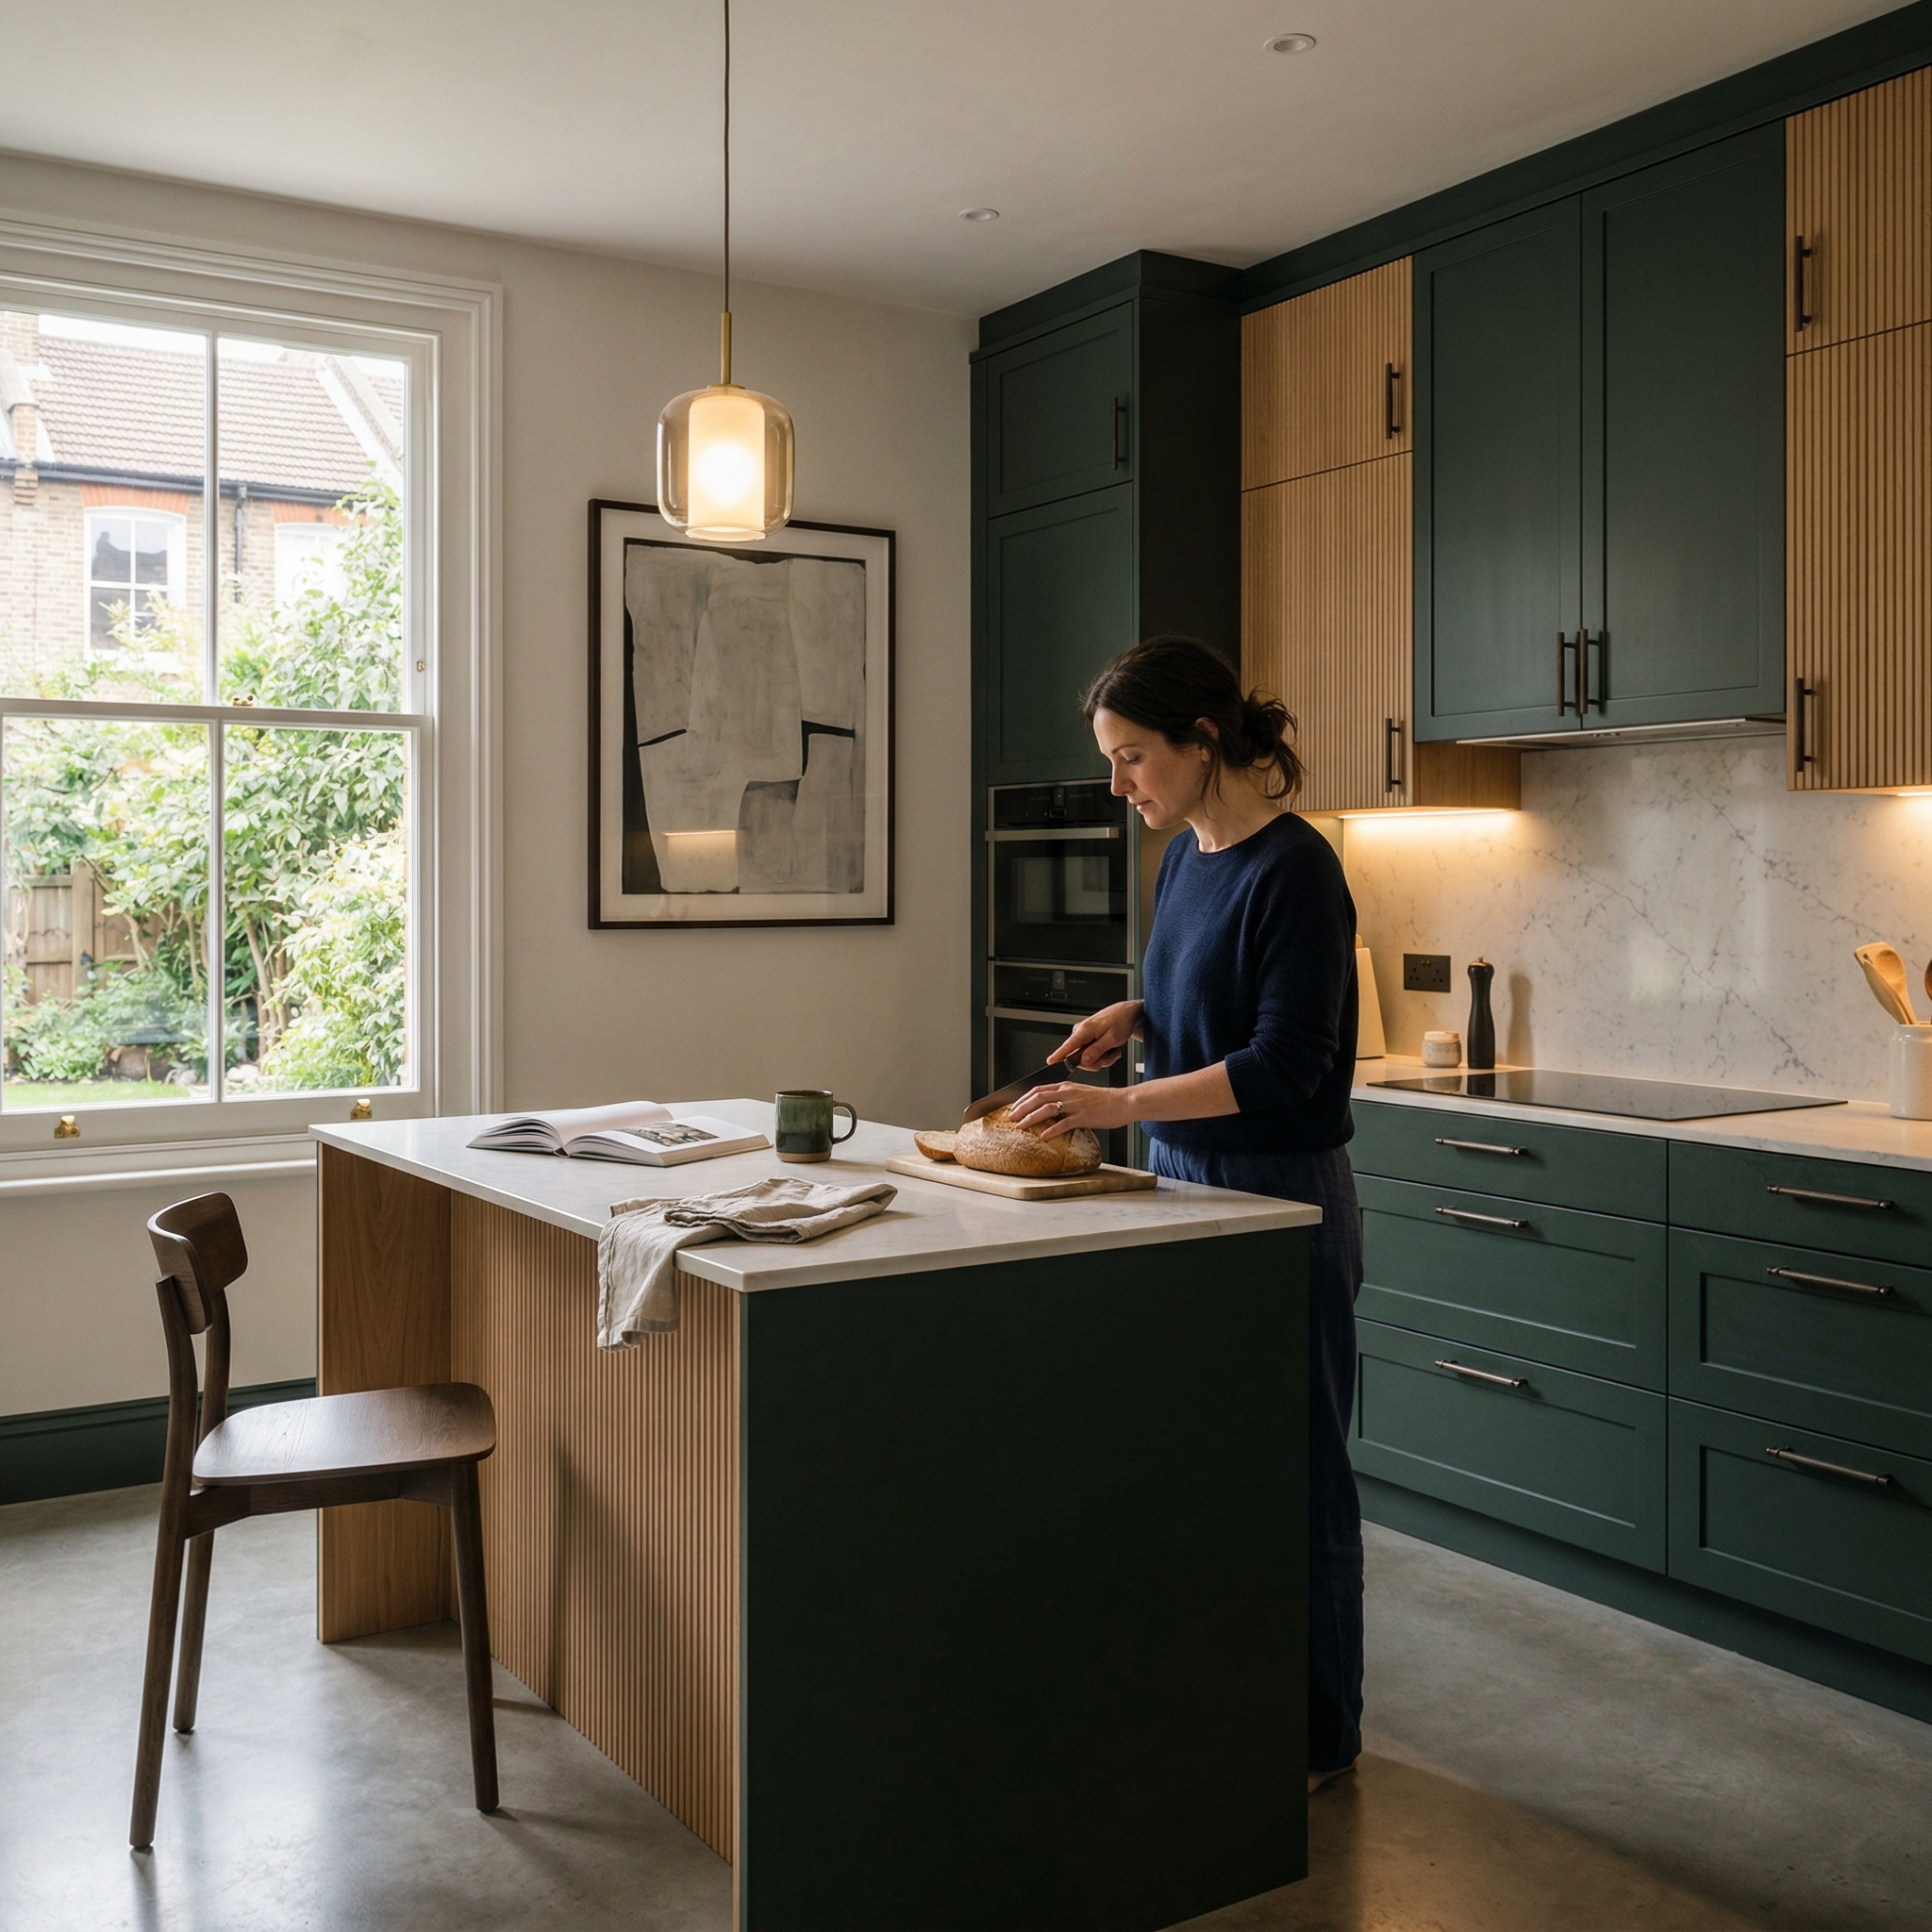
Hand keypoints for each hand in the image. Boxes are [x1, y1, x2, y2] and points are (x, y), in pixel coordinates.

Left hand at [1005, 1079, 1134, 1140]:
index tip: (1014, 1107)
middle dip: (1021, 1108)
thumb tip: (1051, 1108)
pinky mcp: (1084, 1116)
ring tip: (1021, 1126)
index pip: (1038, 1089)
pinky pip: (1064, 1123)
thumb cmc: (1104, 1100)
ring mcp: (1076, 1104)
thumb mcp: (1081, 1094)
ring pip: (1047, 1108)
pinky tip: (1043, 1136)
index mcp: (1066, 1086)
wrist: (1123, 1102)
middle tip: (1011, 1117)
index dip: (1023, 1098)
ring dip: (1031, 1118)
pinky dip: (1051, 1130)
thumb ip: (1066, 1098)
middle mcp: (1068, 1093)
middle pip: (1038, 1097)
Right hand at [1045, 1000, 1142, 1072]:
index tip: (1050, 1062)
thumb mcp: (1112, 1038)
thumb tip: (1084, 1061)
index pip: (1068, 1045)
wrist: (1126, 1014)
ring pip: (1087, 1059)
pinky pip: (1090, 1055)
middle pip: (1079, 1058)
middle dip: (1097, 1061)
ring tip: (1112, 1051)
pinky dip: (1102, 1056)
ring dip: (1102, 1059)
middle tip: (1110, 1056)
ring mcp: (1083, 1037)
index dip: (1059, 1055)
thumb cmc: (1120, 1021)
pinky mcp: (1086, 1040)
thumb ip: (1097, 1050)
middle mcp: (1080, 1033)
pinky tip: (1110, 1050)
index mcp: (1084, 1030)